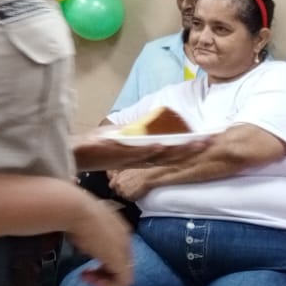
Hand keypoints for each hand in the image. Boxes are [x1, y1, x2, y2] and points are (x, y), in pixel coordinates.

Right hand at [67, 194, 134, 285]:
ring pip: (122, 275)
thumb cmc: (72, 212)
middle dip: (102, 272)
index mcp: (118, 228)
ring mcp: (124, 250)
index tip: (84, 261)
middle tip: (84, 273)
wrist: (75, 209)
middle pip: (120, 263)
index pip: (116, 251)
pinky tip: (92, 281)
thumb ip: (86, 234)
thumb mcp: (81, 223)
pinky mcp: (120, 261)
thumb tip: (78, 238)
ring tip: (86, 277)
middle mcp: (125, 239)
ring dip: (104, 281)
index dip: (102, 260)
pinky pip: (122, 282)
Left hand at [72, 129, 211, 171]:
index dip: (190, 145)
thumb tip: (155, 128)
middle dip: (191, 147)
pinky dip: (149, 149)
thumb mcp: (121, 137)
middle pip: (171, 153)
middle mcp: (139, 156)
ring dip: (177, 148)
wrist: (73, 153)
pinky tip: (162, 144)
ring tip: (195, 143)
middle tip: (212, 141)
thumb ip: (139, 134)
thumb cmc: (95, 147)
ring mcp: (129, 156)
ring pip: (158, 154)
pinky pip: (137, 153)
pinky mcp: (116, 154)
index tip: (210, 138)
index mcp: (142, 153)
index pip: (171, 149)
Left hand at [110, 168, 154, 201]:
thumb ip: (119, 176)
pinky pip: (130, 199)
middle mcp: (118, 186)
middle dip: (122, 191)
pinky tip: (137, 192)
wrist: (147, 176)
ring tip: (135, 189)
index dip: (116, 186)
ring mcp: (123, 192)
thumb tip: (114, 177)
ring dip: (128, 194)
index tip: (120, 186)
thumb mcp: (125, 171)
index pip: (111, 186)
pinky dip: (133, 197)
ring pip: (124, 196)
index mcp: (116, 179)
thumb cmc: (138, 172)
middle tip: (130, 188)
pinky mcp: (130, 197)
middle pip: (117, 192)